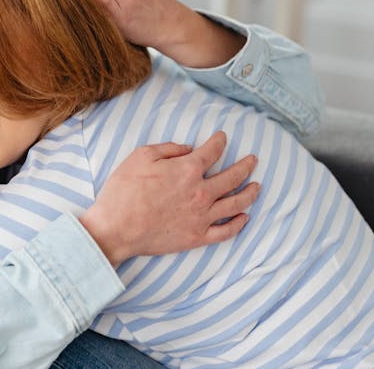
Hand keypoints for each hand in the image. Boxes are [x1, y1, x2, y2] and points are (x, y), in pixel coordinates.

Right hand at [79, 131, 258, 266]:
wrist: (116, 229)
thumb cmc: (124, 191)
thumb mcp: (140, 156)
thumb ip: (168, 148)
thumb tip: (187, 149)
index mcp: (187, 169)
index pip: (212, 151)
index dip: (219, 141)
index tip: (222, 137)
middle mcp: (201, 192)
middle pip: (233, 177)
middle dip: (246, 165)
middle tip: (253, 160)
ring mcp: (202, 217)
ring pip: (236, 204)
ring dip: (250, 193)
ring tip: (257, 186)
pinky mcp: (197, 237)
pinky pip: (226, 231)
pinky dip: (239, 224)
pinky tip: (244, 217)